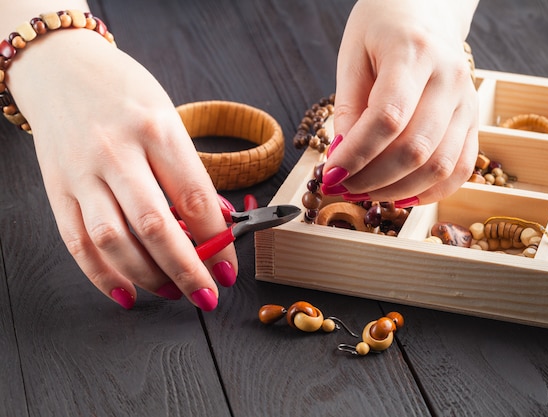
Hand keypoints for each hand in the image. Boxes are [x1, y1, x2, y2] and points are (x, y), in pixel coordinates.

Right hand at [9, 29, 237, 309]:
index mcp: (157, 130)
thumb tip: (213, 224)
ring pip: (114, 240)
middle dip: (186, 271)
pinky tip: (126, 293)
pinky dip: (102, 275)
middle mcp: (117, 152)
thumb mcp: (168, 117)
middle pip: (155, 226)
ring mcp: (82, 172)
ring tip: (171, 292)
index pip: (194, 198)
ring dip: (147, 276)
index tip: (229, 270)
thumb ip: (186, 170)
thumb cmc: (125, 91)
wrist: (60, 67)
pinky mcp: (57, 188)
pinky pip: (77, 242)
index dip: (217, 242)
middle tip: (205, 295)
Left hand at [325, 0, 479, 206]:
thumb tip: (343, 160)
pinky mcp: (474, 120)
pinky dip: (431, 192)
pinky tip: (400, 196)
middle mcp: (449, 78)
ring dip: (397, 190)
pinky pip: (461, 168)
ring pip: (440, 166)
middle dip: (372, 179)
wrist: (427, 8)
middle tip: (342, 188)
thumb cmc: (382, 29)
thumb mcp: (353, 56)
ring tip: (365, 192)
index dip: (356, 154)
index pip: (387, 118)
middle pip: (415, 148)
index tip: (330, 175)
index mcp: (413, 53)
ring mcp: (467, 101)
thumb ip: (349, 107)